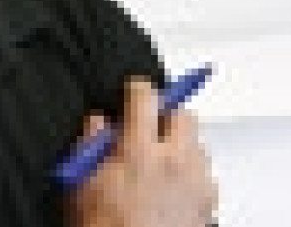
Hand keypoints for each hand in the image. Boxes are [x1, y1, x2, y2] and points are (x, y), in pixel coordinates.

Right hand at [65, 75, 217, 226]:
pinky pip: (205, 171)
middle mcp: (175, 161)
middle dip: (166, 113)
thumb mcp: (81, 186)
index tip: (133, 90)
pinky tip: (171, 186)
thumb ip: (90, 145)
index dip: (138, 88)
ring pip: (197, 142)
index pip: (146, 96)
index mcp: (140, 152)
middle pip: (183, 113)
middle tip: (149, 125)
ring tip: (158, 160)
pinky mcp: (209, 202)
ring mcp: (196, 181)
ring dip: (180, 142)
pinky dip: (190, 171)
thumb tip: (98, 122)